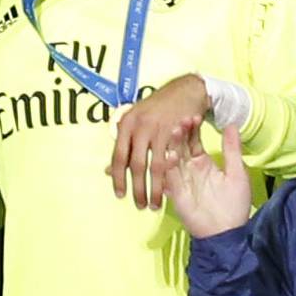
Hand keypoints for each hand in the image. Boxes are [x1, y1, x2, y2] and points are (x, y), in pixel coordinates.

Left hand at [110, 72, 211, 210]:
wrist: (186, 90)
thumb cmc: (159, 108)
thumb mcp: (137, 121)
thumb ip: (125, 145)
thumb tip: (108, 170)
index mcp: (126, 124)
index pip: (119, 156)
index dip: (118, 178)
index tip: (119, 194)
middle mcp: (139, 126)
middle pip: (136, 164)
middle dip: (137, 188)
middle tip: (138, 205)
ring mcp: (158, 129)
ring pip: (154, 166)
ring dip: (154, 188)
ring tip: (153, 204)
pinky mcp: (176, 132)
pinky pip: (171, 160)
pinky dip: (169, 177)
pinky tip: (169, 189)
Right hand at [163, 120, 253, 238]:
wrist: (227, 231)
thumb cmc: (234, 204)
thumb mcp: (236, 172)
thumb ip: (232, 149)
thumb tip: (232, 123)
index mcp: (203, 163)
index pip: (194, 141)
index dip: (193, 129)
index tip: (194, 115)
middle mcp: (190, 170)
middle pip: (181, 147)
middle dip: (181, 133)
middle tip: (181, 119)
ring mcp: (181, 181)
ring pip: (173, 159)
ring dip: (172, 145)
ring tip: (174, 130)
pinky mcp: (177, 194)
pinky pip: (170, 179)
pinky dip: (169, 168)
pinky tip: (170, 155)